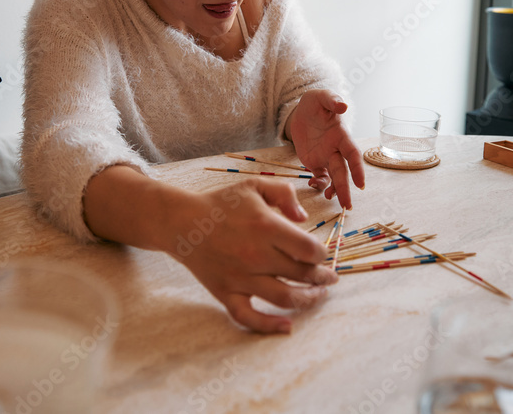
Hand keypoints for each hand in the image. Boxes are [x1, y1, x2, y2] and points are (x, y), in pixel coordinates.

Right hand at [171, 179, 337, 333]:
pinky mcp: (226, 293)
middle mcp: (256, 255)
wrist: (183, 223)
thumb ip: (285, 194)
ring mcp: (240, 277)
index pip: (309, 250)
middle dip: (322, 278)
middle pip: (302, 275)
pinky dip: (269, 326)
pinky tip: (287, 326)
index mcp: (266, 227)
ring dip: (308, 300)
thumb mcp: (255, 186)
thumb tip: (304, 218)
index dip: (323, 255)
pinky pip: (249, 317)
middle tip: (330, 278)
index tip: (323, 255)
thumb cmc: (222, 203)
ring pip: (285, 298)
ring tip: (319, 295)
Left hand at [286, 90, 365, 208]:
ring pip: (333, 178)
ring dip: (334, 190)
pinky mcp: (315, 162)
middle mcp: (336, 149)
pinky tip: (313, 186)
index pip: (352, 154)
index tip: (360, 183)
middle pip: (343, 172)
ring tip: (330, 199)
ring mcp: (326, 157)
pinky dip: (318, 184)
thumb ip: (331, 100)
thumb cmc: (316, 102)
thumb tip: (343, 105)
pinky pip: (320, 177)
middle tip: (347, 205)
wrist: (302, 110)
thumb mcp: (321, 97)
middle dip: (346, 188)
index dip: (357, 169)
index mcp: (341, 135)